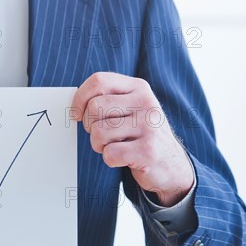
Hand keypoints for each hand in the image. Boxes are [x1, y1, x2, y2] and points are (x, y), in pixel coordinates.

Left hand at [71, 72, 193, 206]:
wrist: (171, 164)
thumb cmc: (141, 135)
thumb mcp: (131, 109)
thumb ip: (107, 100)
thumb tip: (74, 106)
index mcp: (139, 88)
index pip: (99, 80)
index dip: (80, 98)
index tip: (77, 114)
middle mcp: (146, 103)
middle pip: (94, 108)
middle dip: (90, 126)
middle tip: (102, 135)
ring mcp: (149, 126)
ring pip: (98, 132)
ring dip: (99, 145)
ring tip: (115, 146)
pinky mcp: (147, 150)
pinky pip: (109, 154)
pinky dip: (110, 160)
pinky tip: (124, 158)